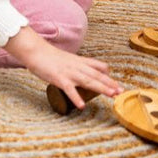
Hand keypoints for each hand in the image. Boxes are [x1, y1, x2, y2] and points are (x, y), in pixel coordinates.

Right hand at [5, 27, 121, 108]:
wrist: (37, 52)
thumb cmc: (51, 57)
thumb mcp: (68, 59)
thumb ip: (77, 65)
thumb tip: (86, 72)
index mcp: (79, 61)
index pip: (98, 67)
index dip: (108, 77)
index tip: (118, 85)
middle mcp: (77, 66)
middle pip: (96, 75)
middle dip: (109, 84)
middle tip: (120, 91)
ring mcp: (69, 72)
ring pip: (88, 80)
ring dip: (100, 88)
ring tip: (111, 95)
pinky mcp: (59, 78)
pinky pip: (69, 89)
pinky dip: (76, 97)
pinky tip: (82, 105)